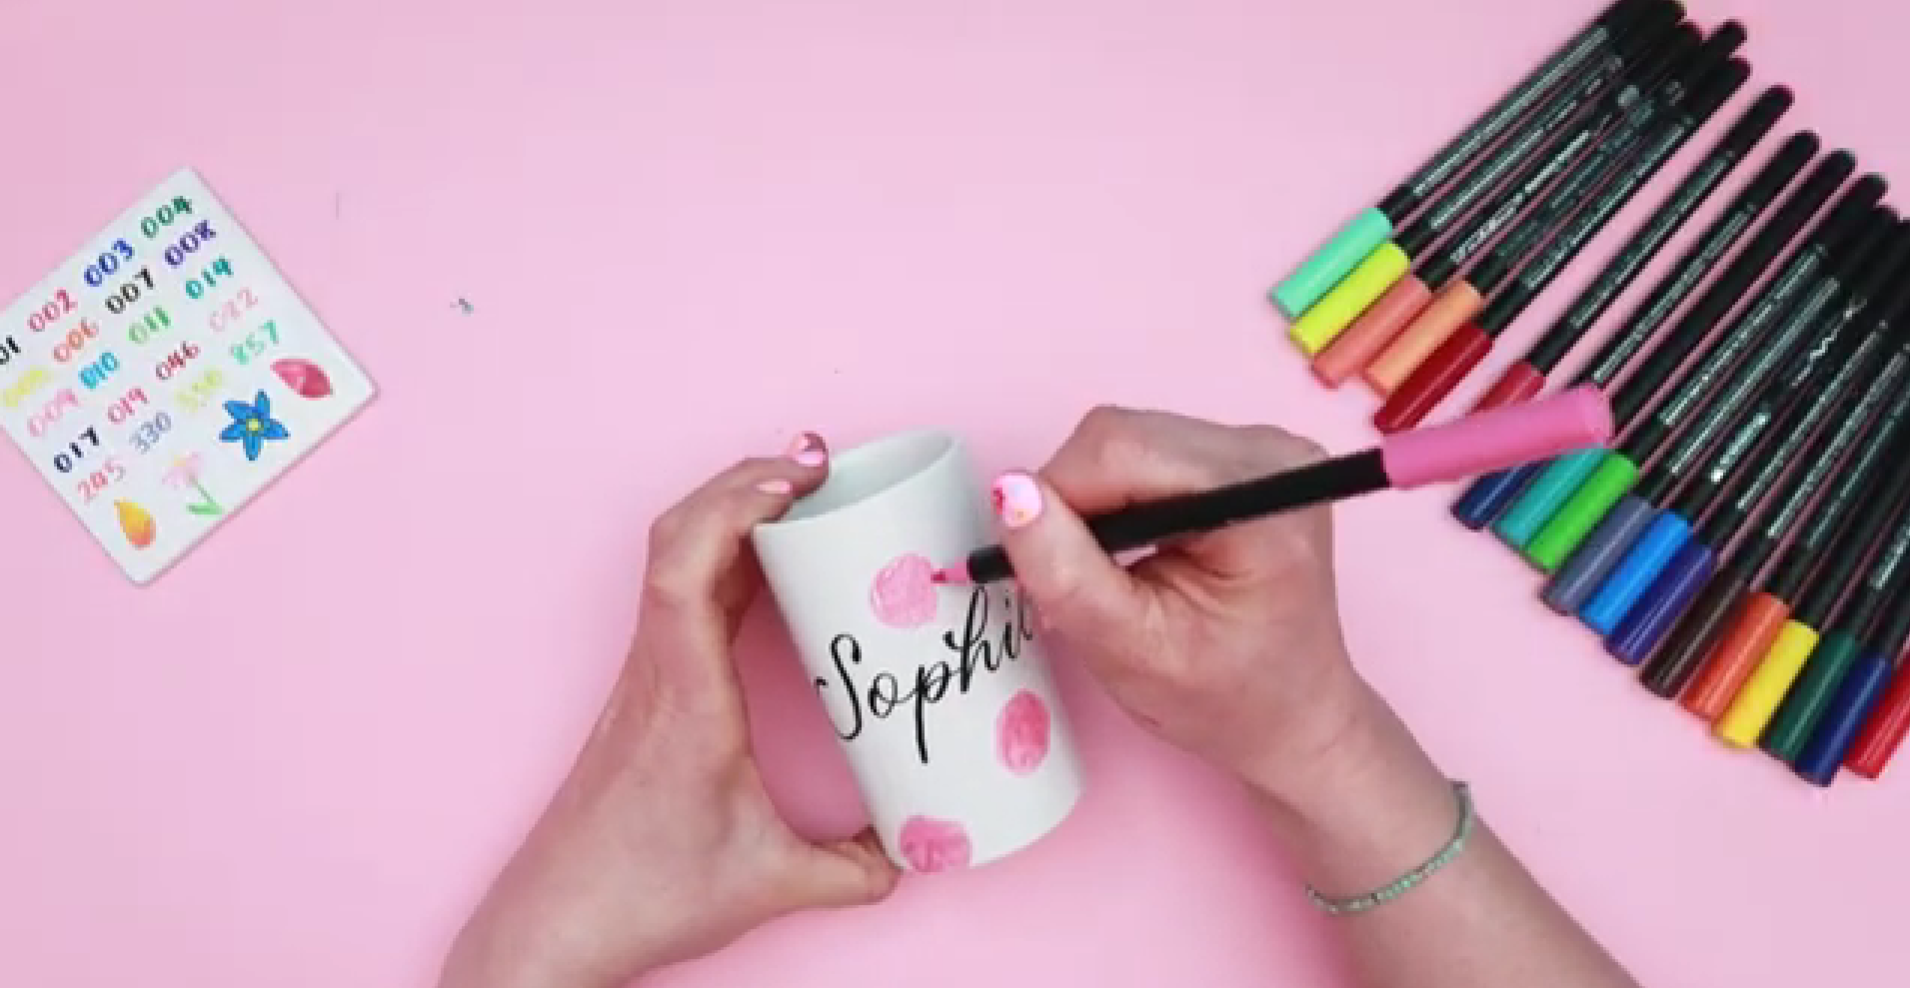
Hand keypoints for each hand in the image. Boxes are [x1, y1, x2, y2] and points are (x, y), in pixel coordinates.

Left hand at [440, 433, 899, 987]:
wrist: (553, 923)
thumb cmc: (640, 894)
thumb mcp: (769, 883)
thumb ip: (854, 868)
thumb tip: (916, 847)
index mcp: (685, 694)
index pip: (687, 565)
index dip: (737, 503)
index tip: (800, 477)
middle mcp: (658, 667)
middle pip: (679, 534)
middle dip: (746, 480)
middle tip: (820, 464)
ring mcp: (648, 673)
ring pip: (675, 555)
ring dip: (732, 508)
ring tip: (803, 490)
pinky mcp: (650, 688)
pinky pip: (684, 592)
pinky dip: (726, 555)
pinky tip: (771, 559)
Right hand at [988, 407, 1374, 806]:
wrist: (1295, 717)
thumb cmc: (1224, 701)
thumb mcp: (1130, 652)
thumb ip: (1067, 572)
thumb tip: (1008, 493)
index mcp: (1260, 496)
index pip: (1121, 450)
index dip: (1057, 498)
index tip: (1040, 566)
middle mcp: (1269, 452)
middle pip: (1122, 435)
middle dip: (1075, 502)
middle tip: (1074, 579)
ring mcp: (1261, 449)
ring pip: (1126, 439)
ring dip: (1094, 501)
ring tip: (1107, 571)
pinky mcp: (1244, 457)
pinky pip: (1148, 451)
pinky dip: (1119, 498)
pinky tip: (1135, 550)